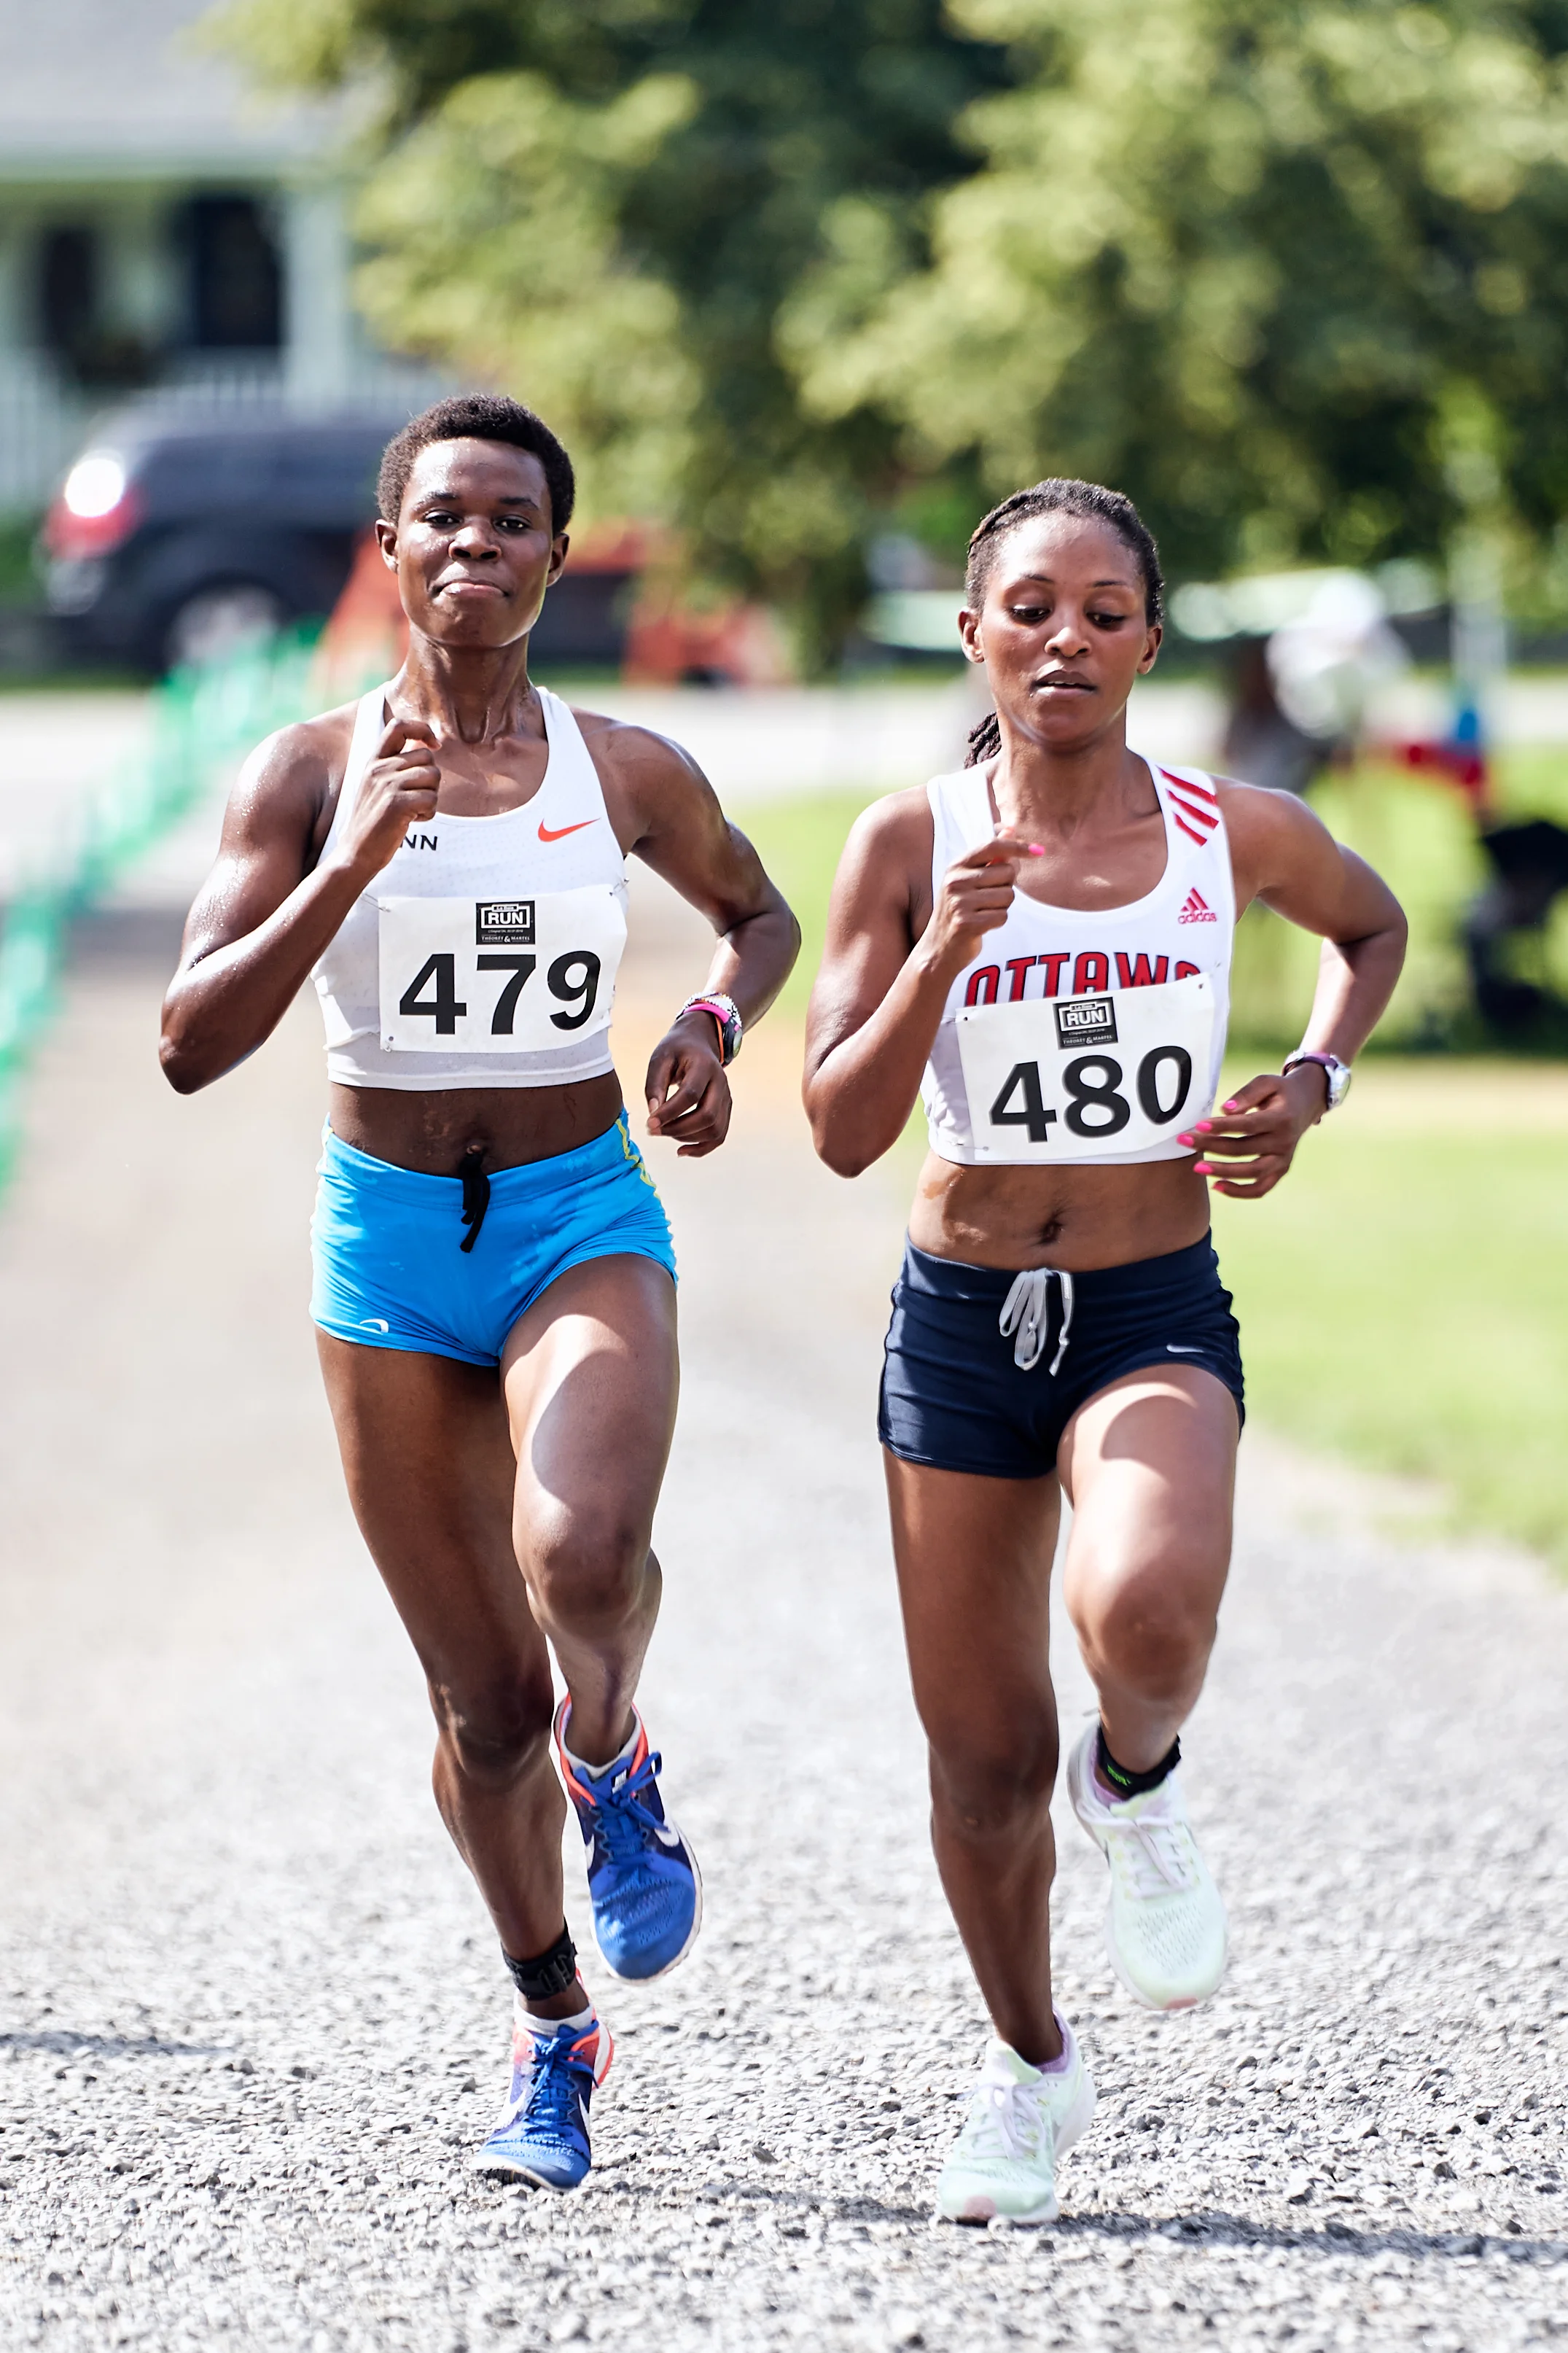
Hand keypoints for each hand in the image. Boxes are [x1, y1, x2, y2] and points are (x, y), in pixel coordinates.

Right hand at [337, 717, 440, 879]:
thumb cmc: (372, 822)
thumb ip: (395, 766)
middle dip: (429, 780)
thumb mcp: (376, 786)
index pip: (399, 726)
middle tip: (414, 799)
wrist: (356, 853)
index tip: (434, 744)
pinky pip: (432, 799)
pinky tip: (411, 821)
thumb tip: (427, 747)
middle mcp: (379, 768)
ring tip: (411, 810)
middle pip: (427, 758)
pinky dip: (428, 813)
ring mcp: (387, 785)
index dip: (422, 729)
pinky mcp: (397, 804)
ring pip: (433, 777)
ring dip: (430, 797)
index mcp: (373, 761)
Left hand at [644, 1011, 731, 1156]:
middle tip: (653, 1130)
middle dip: (678, 1129)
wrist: (698, 1043)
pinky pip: (719, 1136)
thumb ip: (654, 1085)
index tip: (649, 1123)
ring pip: (715, 1130)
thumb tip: (653, 1113)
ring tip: (664, 1132)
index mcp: (705, 1066)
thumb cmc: (676, 1050)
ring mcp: (726, 1098)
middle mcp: (721, 1083)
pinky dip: (701, 1148)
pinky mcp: (725, 1109)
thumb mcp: (659, 1059)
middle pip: (707, 1116)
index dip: (669, 1113)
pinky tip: (680, 1150)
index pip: (690, 1095)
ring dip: (687, 1139)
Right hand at [923, 833, 1043, 973]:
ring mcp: (959, 903)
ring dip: (1002, 906)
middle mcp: (955, 881)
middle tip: (989, 899)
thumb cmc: (959, 911)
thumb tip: (1010, 828)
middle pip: (1007, 873)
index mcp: (956, 867)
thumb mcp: (969, 880)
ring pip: (1008, 896)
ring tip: (984, 912)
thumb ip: (991, 857)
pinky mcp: (966, 924)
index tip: (1038, 851)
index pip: (992, 846)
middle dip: (1007, 886)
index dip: (1018, 847)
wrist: (938, 948)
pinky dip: (998, 921)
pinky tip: (983, 925)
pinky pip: (1002, 916)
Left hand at [1178, 1064, 1329, 1198]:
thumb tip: (1225, 1110)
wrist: (1305, 1105)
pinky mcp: (1280, 1171)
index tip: (1199, 1125)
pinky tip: (1216, 1186)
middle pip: (1244, 1149)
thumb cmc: (1279, 1092)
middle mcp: (1285, 1142)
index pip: (1248, 1125)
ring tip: (1197, 1167)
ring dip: (1222, 1172)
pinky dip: (1239, 1192)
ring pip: (1251, 1172)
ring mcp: (1283, 1159)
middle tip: (1185, 1141)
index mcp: (1282, 1118)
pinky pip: (1260, 1188)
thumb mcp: (1267, 1083)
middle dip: (1211, 1146)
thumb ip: (1247, 1094)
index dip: (1223, 1126)